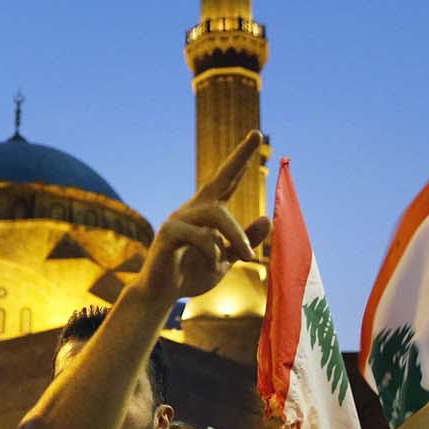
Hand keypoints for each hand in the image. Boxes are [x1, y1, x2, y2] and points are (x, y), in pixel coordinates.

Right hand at [140, 130, 266, 301]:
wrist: (161, 294)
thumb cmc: (191, 274)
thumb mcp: (225, 259)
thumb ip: (244, 241)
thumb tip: (267, 218)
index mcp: (207, 213)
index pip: (227, 181)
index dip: (241, 160)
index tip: (256, 135)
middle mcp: (193, 210)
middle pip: (219, 179)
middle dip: (239, 157)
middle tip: (257, 134)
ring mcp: (179, 219)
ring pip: (217, 215)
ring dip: (236, 236)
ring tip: (246, 257)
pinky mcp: (168, 234)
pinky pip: (201, 236)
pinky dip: (213, 252)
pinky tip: (212, 264)